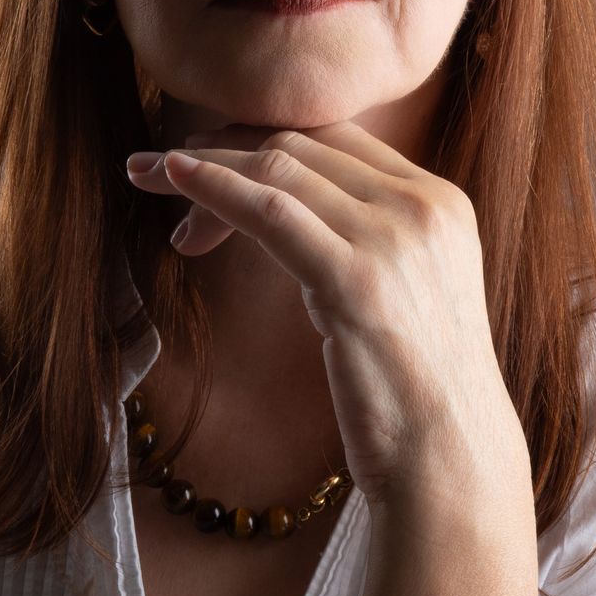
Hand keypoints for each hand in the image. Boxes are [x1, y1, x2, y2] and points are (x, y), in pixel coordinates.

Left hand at [126, 120, 524, 507]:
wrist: (449, 455)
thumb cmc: (416, 392)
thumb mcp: (407, 295)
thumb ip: (370, 246)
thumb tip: (300, 225)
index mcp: (441, 202)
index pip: (337, 141)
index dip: (264, 139)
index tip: (210, 155)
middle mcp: (423, 206)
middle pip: (302, 147)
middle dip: (225, 150)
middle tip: (162, 168)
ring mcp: (393, 238)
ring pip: (278, 169)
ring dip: (203, 166)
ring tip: (147, 174)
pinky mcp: (355, 279)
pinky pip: (268, 211)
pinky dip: (214, 188)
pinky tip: (173, 181)